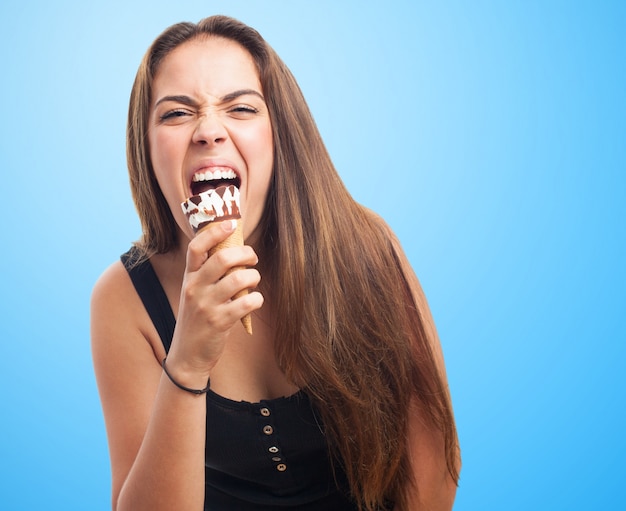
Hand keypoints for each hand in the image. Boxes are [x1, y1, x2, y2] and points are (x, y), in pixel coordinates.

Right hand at [167, 220, 262, 383]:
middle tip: (252, 258)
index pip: (196, 247)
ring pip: (240, 279)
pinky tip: (254, 302)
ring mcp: (206, 305)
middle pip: (223, 258)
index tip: (230, 224)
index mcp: (189, 277)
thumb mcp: (195, 293)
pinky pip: (248, 302)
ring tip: (254, 282)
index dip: (214, 231)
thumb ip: (209, 273)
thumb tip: (235, 250)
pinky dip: (257, 299)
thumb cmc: (197, 318)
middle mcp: (195, 288)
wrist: (187, 355)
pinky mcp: (220, 321)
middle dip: (246, 253)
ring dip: (254, 277)